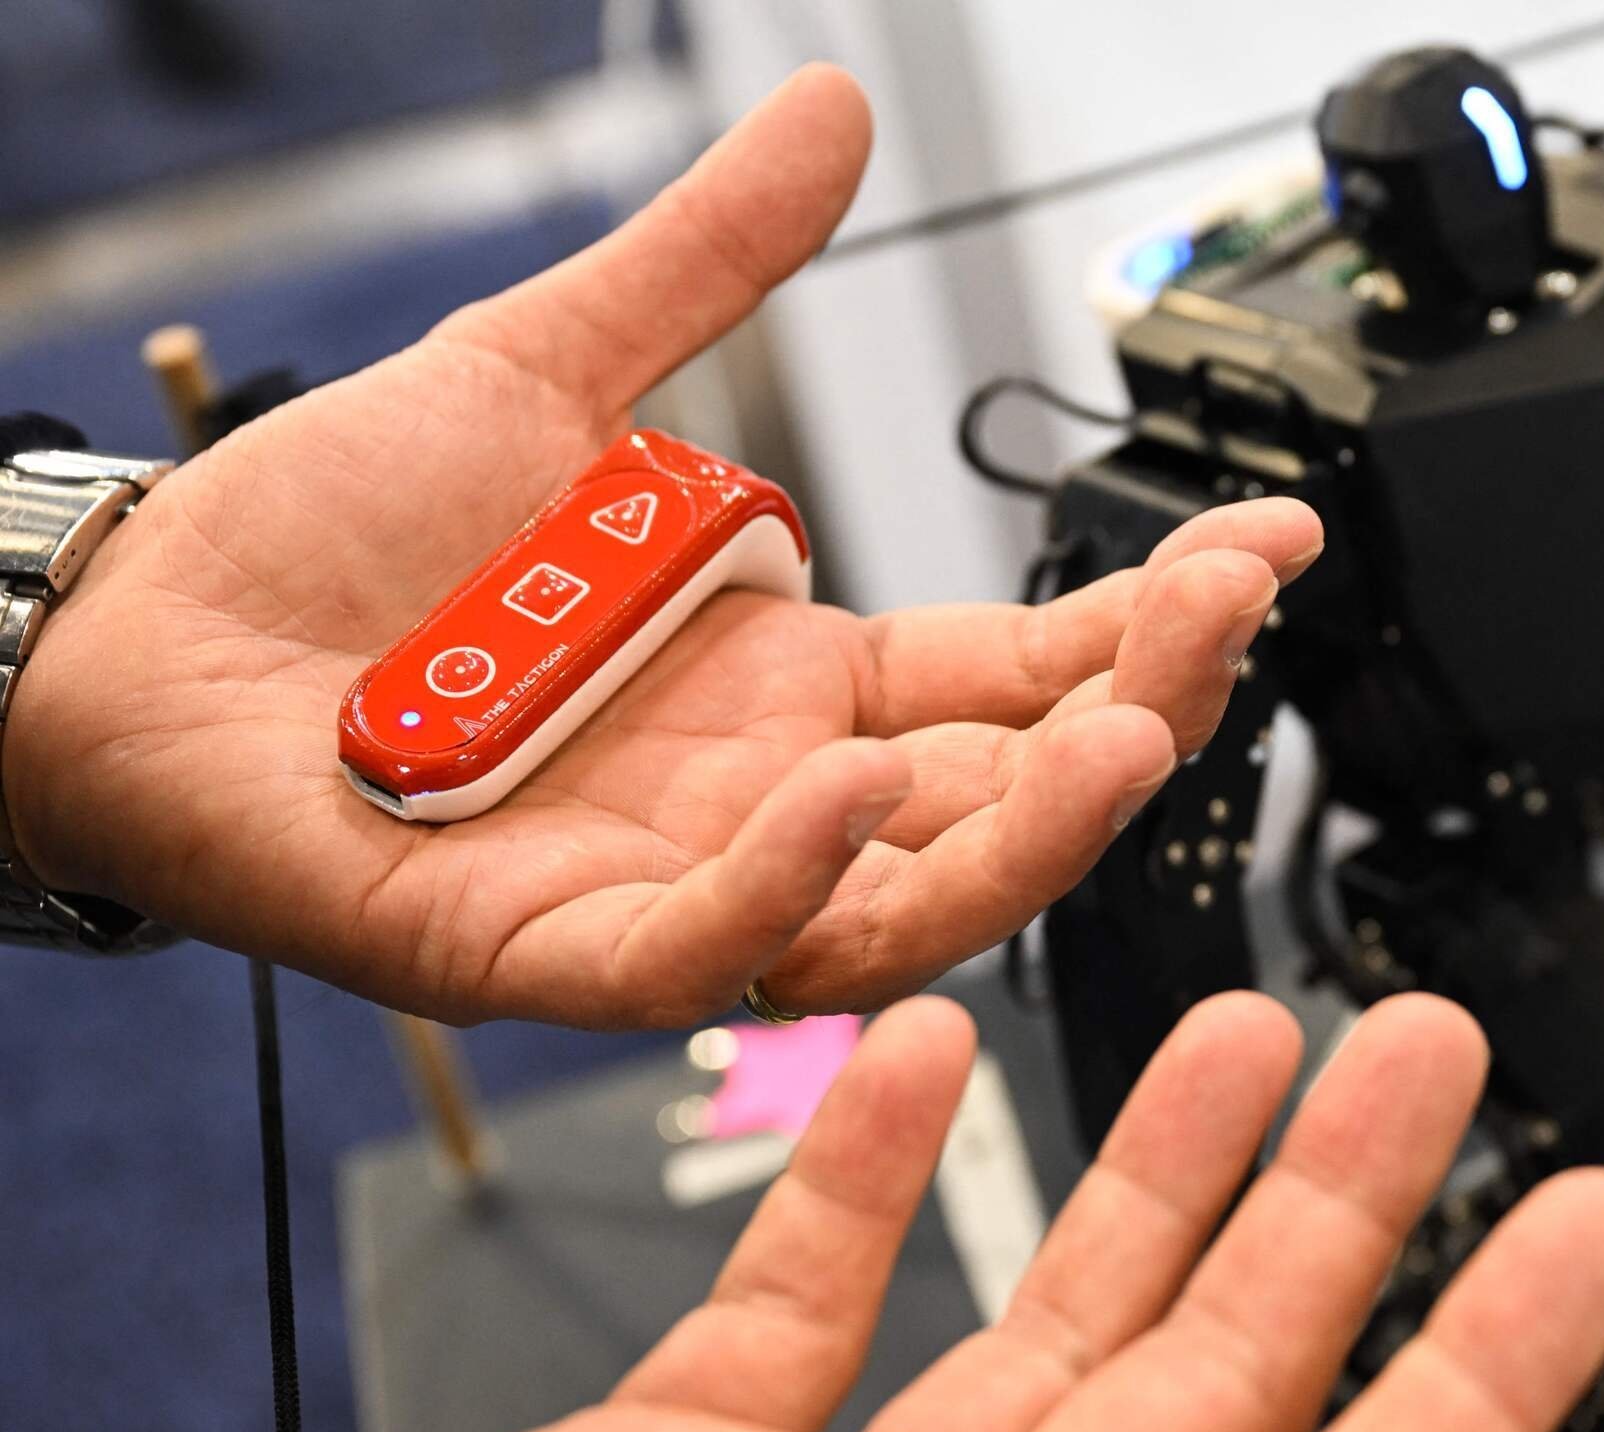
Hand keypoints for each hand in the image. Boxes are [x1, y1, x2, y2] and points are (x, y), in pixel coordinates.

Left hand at [0, 65, 1320, 1025]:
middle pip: (999, 799)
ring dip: (1022, 832)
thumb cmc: (339, 534)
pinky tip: (850, 780)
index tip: (1264, 546)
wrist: (143, 624)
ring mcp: (665, 880)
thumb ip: (714, 262)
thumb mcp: (559, 368)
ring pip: (894, 905)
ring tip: (1124, 731)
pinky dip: (786, 881)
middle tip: (1222, 619)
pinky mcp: (543, 949)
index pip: (1017, 670)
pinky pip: (700, 948)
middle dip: (1133, 718)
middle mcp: (760, 799)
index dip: (1148, 621)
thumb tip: (834, 113)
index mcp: (794, 681)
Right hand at [480, 992, 1603, 1431]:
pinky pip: (795, 1308)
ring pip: (1042, 1316)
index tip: (1596, 1218)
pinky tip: (920, 1055)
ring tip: (1250, 1022)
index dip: (1500, 1361)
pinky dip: (854, 1178)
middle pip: (1225, 1368)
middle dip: (1341, 1196)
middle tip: (1433, 1042)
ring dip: (1143, 1162)